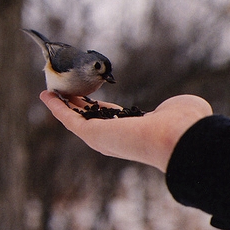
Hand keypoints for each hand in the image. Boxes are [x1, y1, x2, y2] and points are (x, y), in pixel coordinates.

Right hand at [39, 91, 212, 172]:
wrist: (179, 136)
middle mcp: (116, 137)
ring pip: (75, 119)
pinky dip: (55, 107)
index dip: (96, 106)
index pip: (110, 117)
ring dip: (60, 106)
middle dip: (74, 106)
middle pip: (88, 119)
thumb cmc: (185, 124)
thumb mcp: (177, 108)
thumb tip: (175, 107)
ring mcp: (103, 138)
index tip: (87, 97)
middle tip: (62, 92)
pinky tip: (45, 95)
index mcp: (134, 131)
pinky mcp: (92, 134)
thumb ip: (172, 107)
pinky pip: (68, 119)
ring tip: (48, 92)